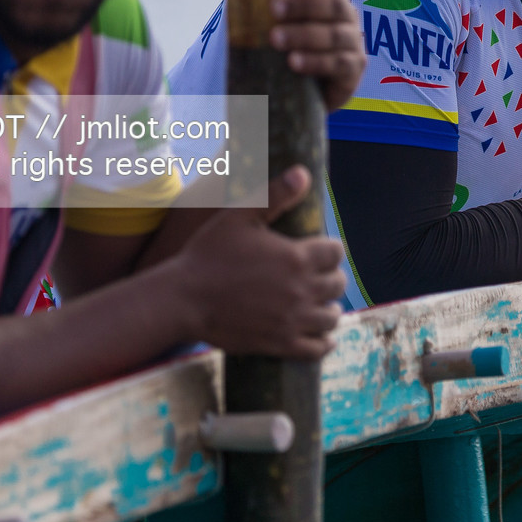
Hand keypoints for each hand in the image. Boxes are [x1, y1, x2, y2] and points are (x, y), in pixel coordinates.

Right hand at [170, 165, 346, 357]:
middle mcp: (301, 290)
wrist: (184, 299)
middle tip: (316, 274)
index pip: (336, 252)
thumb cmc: (209, 253)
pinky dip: (323, 341)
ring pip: (331, 317)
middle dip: (330, 276)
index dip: (329, 248)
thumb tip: (303, 172)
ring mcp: (293, 320)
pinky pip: (317, 348)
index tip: (318, 249)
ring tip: (317, 302)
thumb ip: (274, 194)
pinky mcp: (281, 344)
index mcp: (296, 257)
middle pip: (337, 284)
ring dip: (328, 307)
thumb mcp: (239, 215)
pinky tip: (319, 335)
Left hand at [269, 0, 365, 110]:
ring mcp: (353, 41)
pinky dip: (315, 61)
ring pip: (335, 33)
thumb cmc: (279, 47)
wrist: (293, 90)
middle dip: (303, 3)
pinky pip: (339, 63)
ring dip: (304, 34)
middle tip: (274, 8)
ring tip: (275, 39)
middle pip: (334, 1)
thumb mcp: (271, 19)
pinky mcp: (353, 69)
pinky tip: (294, 62)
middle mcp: (346, 13)